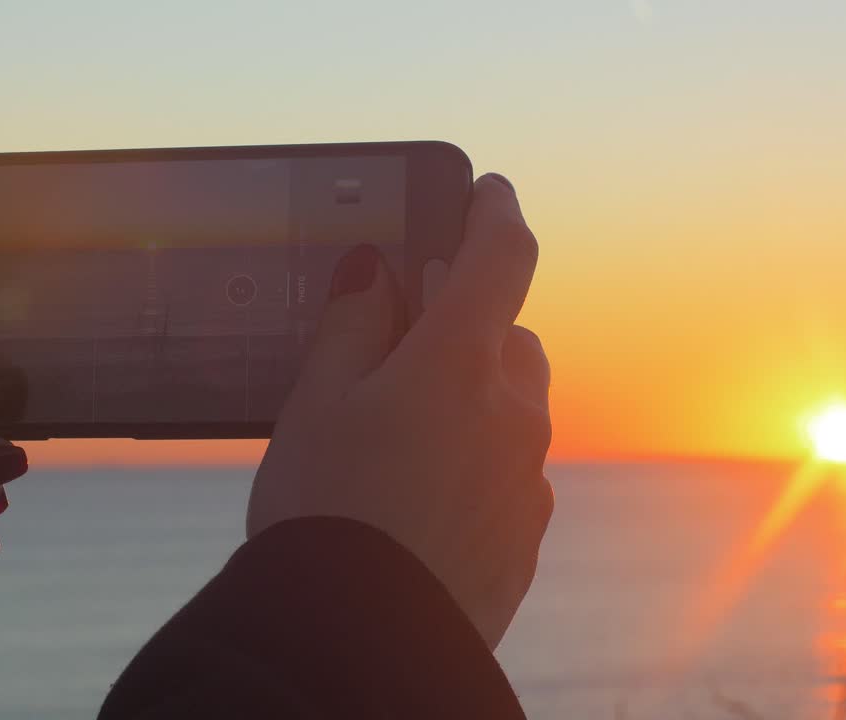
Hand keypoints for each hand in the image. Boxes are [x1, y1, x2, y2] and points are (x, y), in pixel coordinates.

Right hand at [248, 174, 552, 648]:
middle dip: (471, 328)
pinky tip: (425, 496)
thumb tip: (377, 269)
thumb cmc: (324, 509)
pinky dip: (482, 463)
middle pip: (511, 340)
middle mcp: (512, 415)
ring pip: (515, 410)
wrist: (356, 639)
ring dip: (478, 399)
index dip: (492, 212)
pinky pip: (513, 475)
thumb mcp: (317, 401)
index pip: (500, 257)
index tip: (486, 191)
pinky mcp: (527, 538)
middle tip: (412, 339)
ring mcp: (528, 481)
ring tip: (405, 435)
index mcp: (459, 365)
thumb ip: (354, 322)